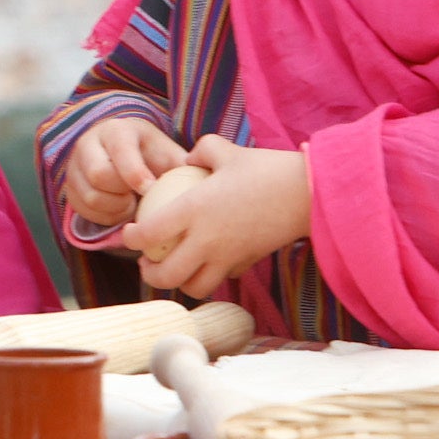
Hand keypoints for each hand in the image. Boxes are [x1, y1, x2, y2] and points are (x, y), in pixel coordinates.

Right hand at [62, 114, 187, 228]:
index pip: (120, 150)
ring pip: (89, 196)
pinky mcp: (69, 188)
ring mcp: (75, 166)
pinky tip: (119, 212)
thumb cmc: (149, 155)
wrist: (118, 153)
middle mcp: (89, 143)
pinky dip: (104, 218)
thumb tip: (203, 177)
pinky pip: (82, 211)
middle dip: (122, 193)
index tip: (150, 189)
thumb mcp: (165, 152)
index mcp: (117, 130)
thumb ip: (181, 163)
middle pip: (99, 175)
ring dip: (114, 209)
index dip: (135, 173)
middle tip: (138, 199)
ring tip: (130, 206)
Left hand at [126, 134, 311, 299]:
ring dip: (179, 282)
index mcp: (193, 209)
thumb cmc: (266, 168)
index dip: (130, 238)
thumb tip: (187, 160)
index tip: (129, 233)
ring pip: (193, 287)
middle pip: (166, 275)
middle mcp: (206, 240)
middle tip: (146, 262)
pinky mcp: (246, 263)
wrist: (309, 193)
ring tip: (174, 269)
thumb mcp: (226, 150)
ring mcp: (227, 257)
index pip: (149, 234)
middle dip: (148, 274)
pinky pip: (220, 280)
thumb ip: (200, 151)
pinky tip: (207, 262)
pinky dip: (208, 276)